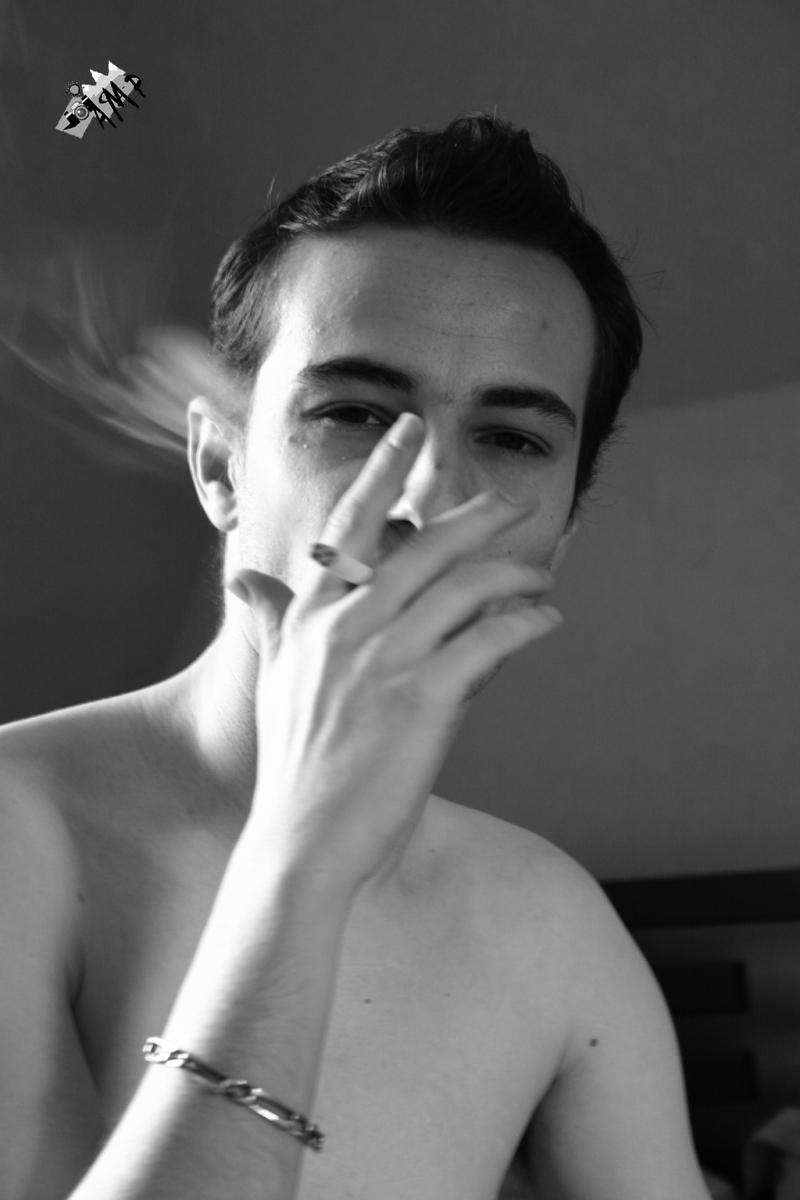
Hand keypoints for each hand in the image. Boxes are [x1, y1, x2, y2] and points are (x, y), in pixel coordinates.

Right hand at [227, 412, 561, 895]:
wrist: (304, 839)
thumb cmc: (295, 763)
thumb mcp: (274, 679)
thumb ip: (270, 620)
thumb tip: (242, 575)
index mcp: (311, 615)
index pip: (350, 524)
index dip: (382, 471)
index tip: (408, 429)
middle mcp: (346, 625)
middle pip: (423, 546)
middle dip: (475, 515)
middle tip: (512, 499)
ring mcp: (385, 659)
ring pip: (466, 588)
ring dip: (514, 574)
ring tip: (542, 574)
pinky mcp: (425, 698)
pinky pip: (491, 641)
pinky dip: (526, 624)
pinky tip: (547, 620)